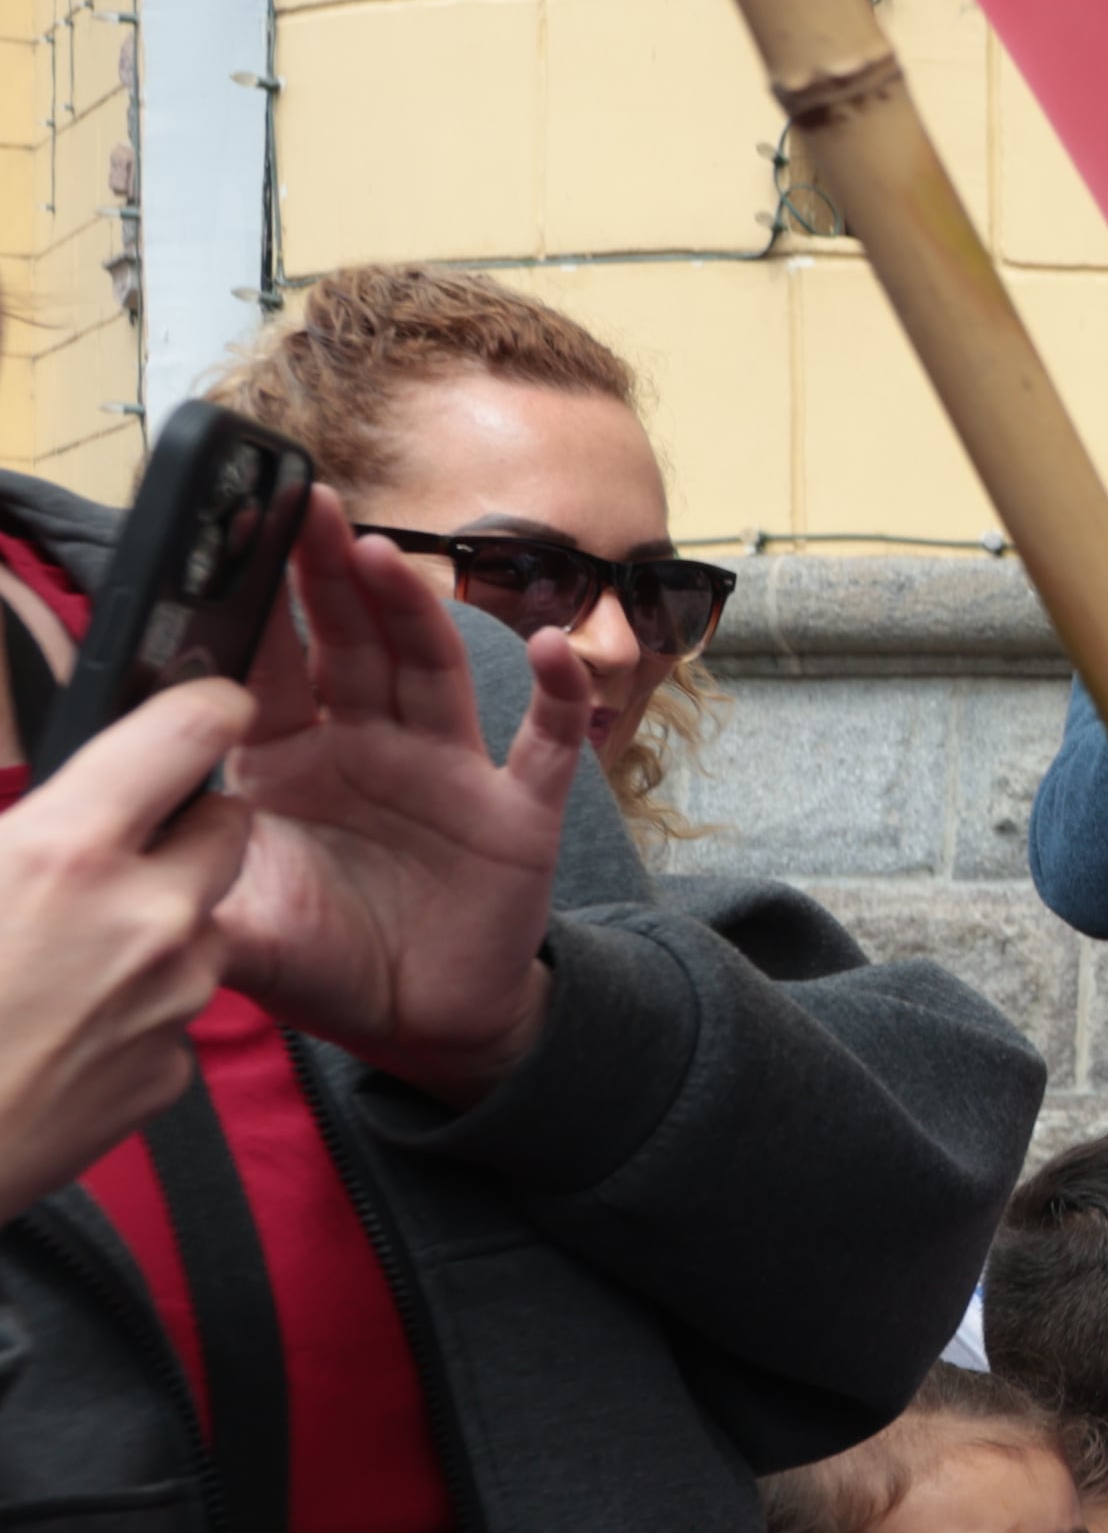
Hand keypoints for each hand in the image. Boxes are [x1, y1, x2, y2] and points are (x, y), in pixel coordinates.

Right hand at [0, 677, 255, 1209]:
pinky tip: (63, 1025)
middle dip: (181, 827)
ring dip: (158, 923)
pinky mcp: (173, 1073)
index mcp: (68, 852)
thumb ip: (11, 817)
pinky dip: (138, 1008)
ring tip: (60, 955)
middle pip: (226, 828)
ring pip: (203, 924)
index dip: (206, 707)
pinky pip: (179, 1011)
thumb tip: (48, 803)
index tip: (208, 702)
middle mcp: (145, 917)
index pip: (190, 733)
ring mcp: (171, 1000)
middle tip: (105, 853)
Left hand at [219, 492, 586, 1102]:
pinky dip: (559, 696)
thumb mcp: (236, 931)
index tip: (238, 543)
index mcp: (293, 765)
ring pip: (432, 671)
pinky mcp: (517, 811)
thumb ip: (186, 890)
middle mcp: (371, 749)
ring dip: (414, 612)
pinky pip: (545, 745)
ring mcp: (448, 772)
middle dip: (330, 575)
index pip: (269, 668)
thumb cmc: (325, 965)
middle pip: (352, 644)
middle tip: (312, 507)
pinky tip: (555, 648)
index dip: (257, 608)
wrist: (422, 1026)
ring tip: (388, 558)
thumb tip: (122, 858)